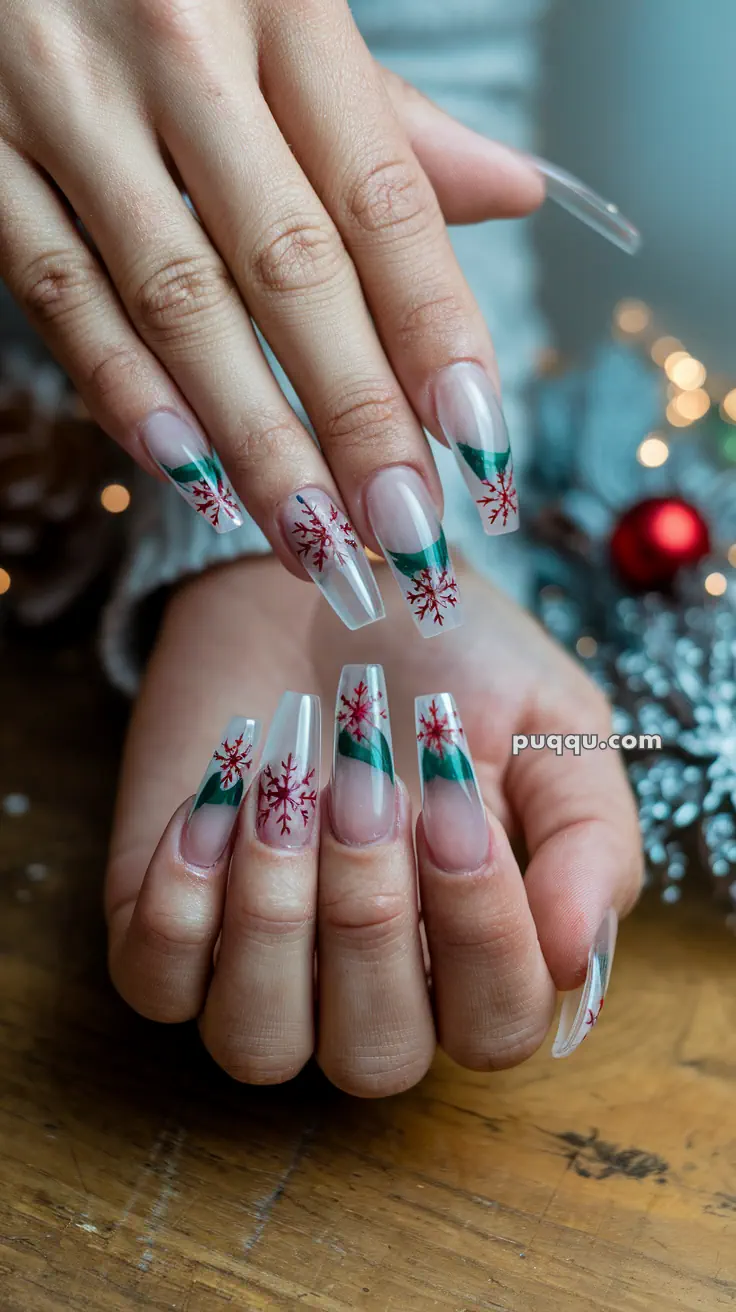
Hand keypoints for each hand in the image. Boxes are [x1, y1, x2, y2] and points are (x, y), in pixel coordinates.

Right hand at [0, 0, 543, 635]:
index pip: (380, 198)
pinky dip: (127, 393)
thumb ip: (385, 116)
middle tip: (406, 530)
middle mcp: (180, 49)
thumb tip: (512, 193)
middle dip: (355, 418)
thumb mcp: (282, 0)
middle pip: (289, 268)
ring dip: (254, 441)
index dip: (434, 328)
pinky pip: (63, 293)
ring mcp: (68, 101)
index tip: (477, 442)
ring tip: (317, 542)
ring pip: (179, 304)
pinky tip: (192, 475)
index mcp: (280, 0)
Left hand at [106, 557, 642, 1093]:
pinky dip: (183, 898)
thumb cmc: (448, 661)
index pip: (494, 1028)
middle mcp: (369, 986)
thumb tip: (576, 956)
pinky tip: (218, 794)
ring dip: (273, 915)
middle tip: (364, 783)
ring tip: (286, 787)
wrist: (324, 583)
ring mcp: (261, 967)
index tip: (453, 796)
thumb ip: (590, 839)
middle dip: (370, 916)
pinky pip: (156, 983)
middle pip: (375, 1056)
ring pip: (258, 1043)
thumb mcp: (554, 726)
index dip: (479, 932)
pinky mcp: (167, 926)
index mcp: (476, 954)